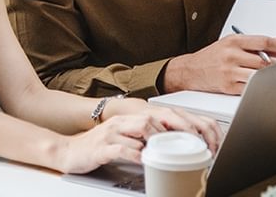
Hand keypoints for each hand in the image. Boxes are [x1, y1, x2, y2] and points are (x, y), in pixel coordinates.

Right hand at [57, 106, 220, 173]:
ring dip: (158, 140)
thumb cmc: (101, 146)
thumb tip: (174, 145)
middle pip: (158, 118)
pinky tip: (144, 161)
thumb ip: (149, 138)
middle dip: (180, 130)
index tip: (205, 139)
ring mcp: (115, 131)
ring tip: (173, 151)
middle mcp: (126, 121)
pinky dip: (136, 154)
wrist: (69, 150)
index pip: (166, 115)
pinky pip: (123, 148)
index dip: (187, 124)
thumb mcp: (127, 138)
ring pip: (142, 128)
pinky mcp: (103, 146)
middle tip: (196, 145)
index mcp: (135, 118)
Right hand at [162, 34, 275, 94]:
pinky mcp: (228, 86)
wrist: (190, 71)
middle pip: (264, 60)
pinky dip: (259, 86)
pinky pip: (250, 87)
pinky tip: (262, 84)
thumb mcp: (230, 43)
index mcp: (233, 41)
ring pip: (259, 75)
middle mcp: (231, 54)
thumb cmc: (211, 56)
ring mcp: (230, 71)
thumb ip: (253, 43)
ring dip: (271, 76)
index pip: (263, 41)